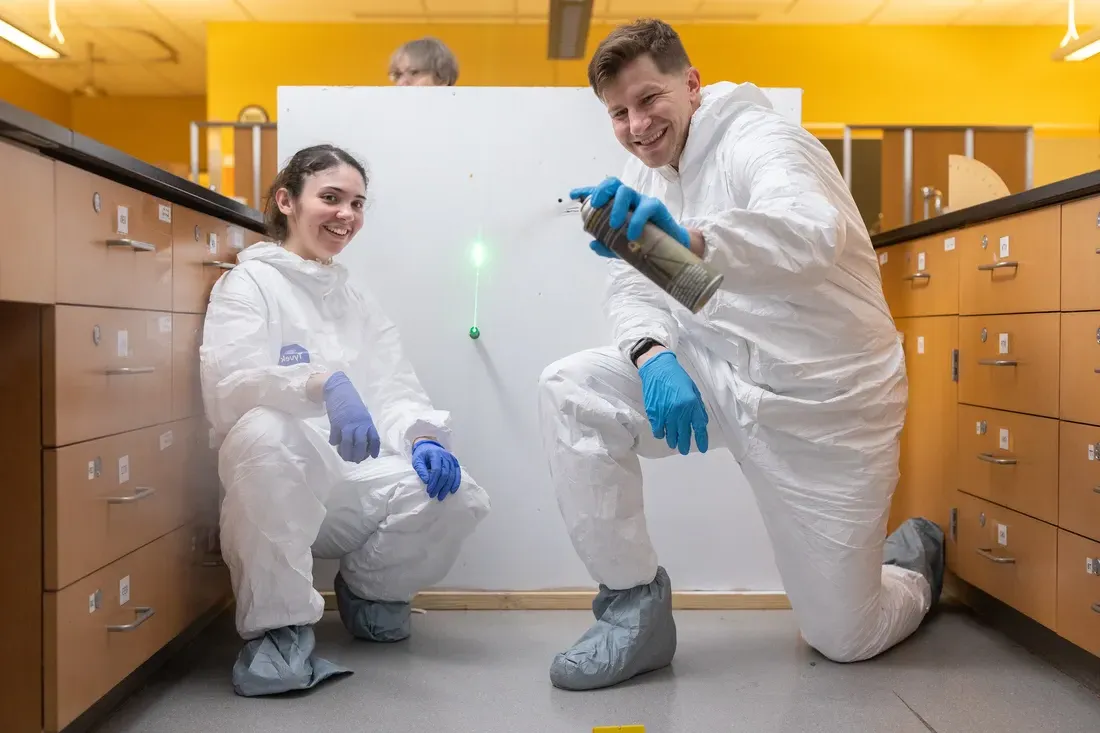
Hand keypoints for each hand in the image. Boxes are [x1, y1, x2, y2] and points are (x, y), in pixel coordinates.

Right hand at [323, 372, 380, 462]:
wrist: (338, 389)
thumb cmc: (351, 402)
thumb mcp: (362, 413)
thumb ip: (363, 426)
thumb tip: (363, 440)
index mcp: (367, 421)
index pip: (374, 438)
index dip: (373, 449)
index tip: (372, 456)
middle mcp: (359, 424)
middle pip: (361, 443)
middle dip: (358, 455)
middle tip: (356, 460)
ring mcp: (346, 424)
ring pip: (348, 443)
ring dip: (346, 453)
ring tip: (345, 457)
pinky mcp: (335, 423)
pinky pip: (335, 438)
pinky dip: (335, 443)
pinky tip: (335, 444)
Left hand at [412, 440, 461, 500]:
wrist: (429, 446)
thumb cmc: (422, 455)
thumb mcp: (417, 461)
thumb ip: (421, 470)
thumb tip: (427, 481)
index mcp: (435, 454)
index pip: (436, 470)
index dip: (433, 481)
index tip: (429, 491)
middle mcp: (445, 456)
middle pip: (445, 474)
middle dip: (439, 486)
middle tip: (433, 495)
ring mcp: (451, 459)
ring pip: (452, 475)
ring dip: (447, 487)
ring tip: (441, 496)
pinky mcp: (455, 462)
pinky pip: (457, 473)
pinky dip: (456, 483)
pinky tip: (452, 490)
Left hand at [570, 177, 690, 257]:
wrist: (670, 249)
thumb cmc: (644, 243)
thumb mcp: (622, 248)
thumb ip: (607, 246)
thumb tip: (593, 244)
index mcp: (618, 206)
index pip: (602, 194)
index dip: (586, 191)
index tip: (573, 194)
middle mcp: (628, 200)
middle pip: (613, 184)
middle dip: (601, 191)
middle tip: (595, 205)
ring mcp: (642, 201)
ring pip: (626, 191)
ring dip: (616, 206)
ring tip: (612, 224)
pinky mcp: (656, 207)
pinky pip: (645, 208)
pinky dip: (636, 220)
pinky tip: (632, 234)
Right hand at [638, 351, 708, 454]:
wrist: (658, 369)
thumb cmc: (677, 377)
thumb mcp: (693, 390)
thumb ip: (698, 407)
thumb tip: (701, 422)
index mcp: (691, 404)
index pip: (699, 427)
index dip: (701, 440)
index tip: (702, 448)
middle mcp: (679, 411)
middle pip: (684, 435)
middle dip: (684, 445)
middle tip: (684, 450)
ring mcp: (665, 414)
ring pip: (670, 435)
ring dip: (673, 441)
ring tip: (674, 443)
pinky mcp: (653, 414)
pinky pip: (658, 430)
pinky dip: (661, 434)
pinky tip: (663, 433)